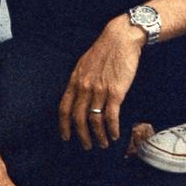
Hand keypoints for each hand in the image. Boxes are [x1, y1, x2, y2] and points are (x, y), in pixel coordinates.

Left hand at [58, 18, 142, 150]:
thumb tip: (78, 97)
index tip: (66, 137)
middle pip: (78, 118)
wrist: (120, 38)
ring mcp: (99, 89)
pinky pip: (111, 116)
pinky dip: (112, 129)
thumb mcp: (84, 64)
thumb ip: (80, 81)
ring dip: (99, 136)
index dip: (64, 125)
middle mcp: (85, 86)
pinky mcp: (116, 91)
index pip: (64, 108)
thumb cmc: (104, 50)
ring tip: (104, 144)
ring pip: (94, 121)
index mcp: (75, 80)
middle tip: (87, 146)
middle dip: (82, 136)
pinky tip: (115, 135)